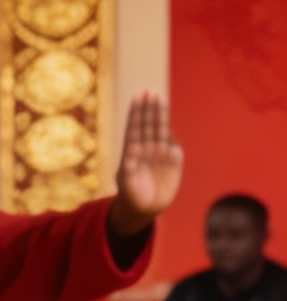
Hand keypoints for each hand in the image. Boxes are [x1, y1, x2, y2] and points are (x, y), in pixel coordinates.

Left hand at [112, 92, 181, 235]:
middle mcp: (145, 149)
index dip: (136, 113)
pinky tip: (166, 125)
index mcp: (131, 152)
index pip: (134, 128)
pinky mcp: (173, 161)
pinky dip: (170, 136)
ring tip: (158, 98)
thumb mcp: (127, 182)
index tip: (137, 97)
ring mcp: (159, 154)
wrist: (144, 208)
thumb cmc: (131, 195)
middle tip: (149, 92)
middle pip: (148, 125)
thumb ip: (130, 167)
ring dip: (159, 115)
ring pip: (160, 131)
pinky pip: (173, 145)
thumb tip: (133, 150)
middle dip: (149, 109)